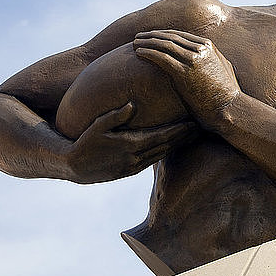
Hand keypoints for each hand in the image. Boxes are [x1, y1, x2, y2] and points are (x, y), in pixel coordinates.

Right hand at [65, 102, 196, 182]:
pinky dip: (165, 151)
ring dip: (177, 145)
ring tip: (191, 135)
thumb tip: (133, 105)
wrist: (75, 167)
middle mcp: (136, 158)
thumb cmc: (85, 142)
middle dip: (184, 137)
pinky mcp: (131, 171)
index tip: (192, 122)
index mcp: (131, 145)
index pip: (162, 136)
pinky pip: (154, 159)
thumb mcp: (97, 126)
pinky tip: (172, 145)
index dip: (179, 130)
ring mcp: (135, 166)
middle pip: (167, 146)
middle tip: (200, 126)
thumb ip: (116, 116)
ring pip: (162, 154)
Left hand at [133, 30, 240, 129]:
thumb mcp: (224, 70)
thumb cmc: (227, 96)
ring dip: (146, 42)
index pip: (180, 35)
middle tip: (138, 37)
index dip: (163, 34)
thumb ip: (214, 59)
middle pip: (170, 36)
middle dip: (152, 35)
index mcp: (209, 47)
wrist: (230, 110)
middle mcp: (201, 49)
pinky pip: (161, 57)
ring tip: (134, 44)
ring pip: (163, 44)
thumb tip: (208, 56)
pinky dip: (148, 52)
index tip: (151, 37)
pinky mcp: (184, 72)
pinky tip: (137, 53)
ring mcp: (193, 59)